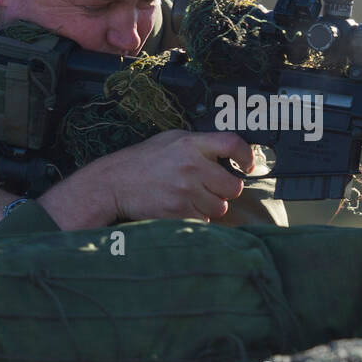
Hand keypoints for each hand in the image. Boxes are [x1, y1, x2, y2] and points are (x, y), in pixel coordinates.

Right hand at [37, 130, 251, 229]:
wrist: (114, 183)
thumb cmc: (144, 161)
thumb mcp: (171, 141)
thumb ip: (200, 145)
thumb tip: (231, 155)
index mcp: (191, 144)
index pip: (233, 144)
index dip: (247, 156)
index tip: (248, 165)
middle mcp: (191, 166)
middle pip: (234, 186)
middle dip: (225, 190)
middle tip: (209, 187)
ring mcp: (185, 191)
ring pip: (220, 207)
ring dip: (210, 206)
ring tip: (189, 197)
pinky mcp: (178, 211)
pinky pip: (204, 220)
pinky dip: (196, 217)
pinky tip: (180, 207)